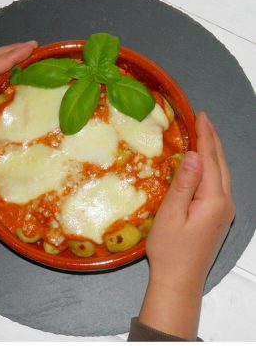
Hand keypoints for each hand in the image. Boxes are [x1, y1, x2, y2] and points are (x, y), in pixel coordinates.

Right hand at [138, 112, 234, 339]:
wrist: (180, 281)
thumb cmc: (170, 249)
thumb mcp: (171, 214)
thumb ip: (184, 184)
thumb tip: (192, 155)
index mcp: (214, 200)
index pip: (209, 160)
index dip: (204, 137)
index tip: (200, 116)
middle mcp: (225, 203)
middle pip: (220, 164)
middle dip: (212, 140)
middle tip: (202, 119)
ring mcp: (225, 211)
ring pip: (222, 174)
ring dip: (213, 152)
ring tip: (204, 135)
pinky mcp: (219, 217)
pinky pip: (218, 184)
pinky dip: (212, 167)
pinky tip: (204, 163)